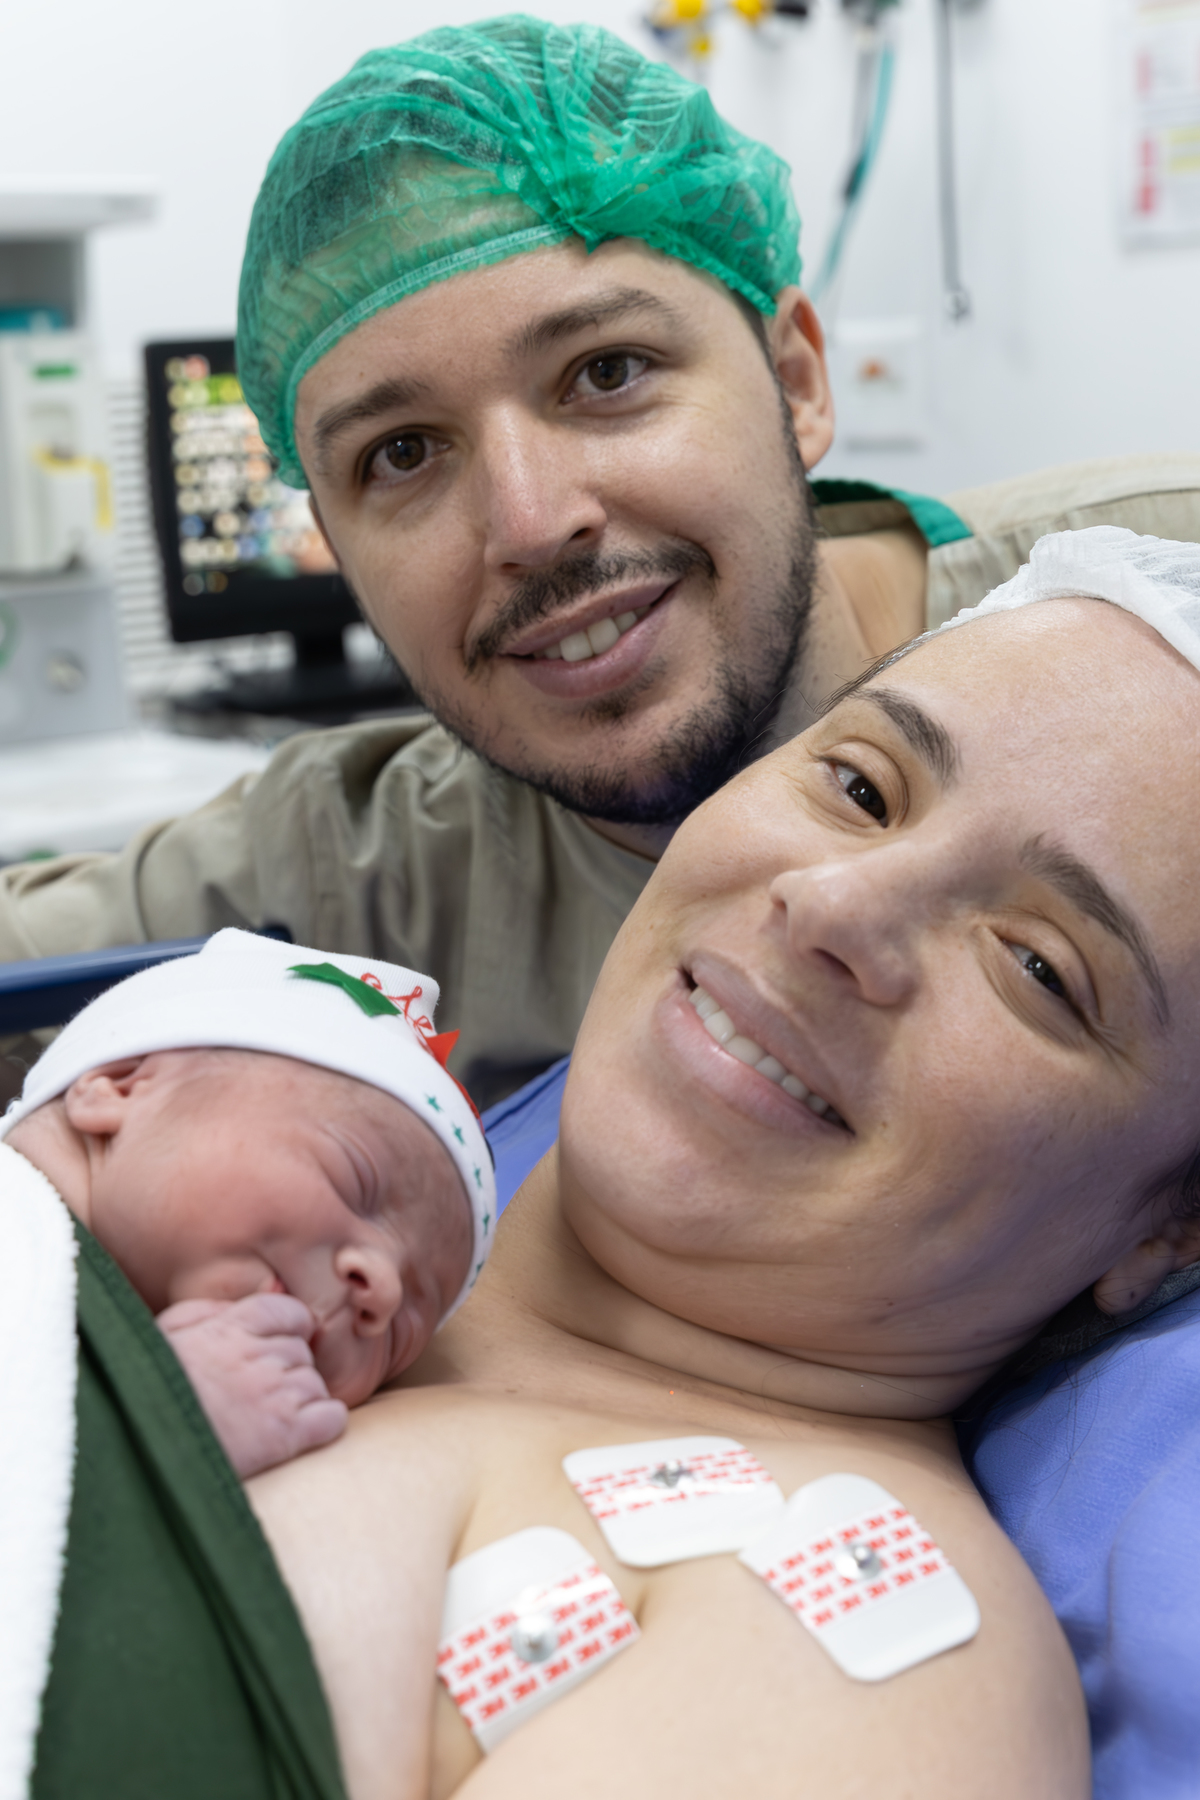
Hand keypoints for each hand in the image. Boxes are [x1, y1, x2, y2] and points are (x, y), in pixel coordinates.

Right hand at [157, 1293, 347, 1478]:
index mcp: (233, 1326)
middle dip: (286, 1370)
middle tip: (254, 1393)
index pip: (291, 1313)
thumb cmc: (144, 1390)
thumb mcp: (168, 1333)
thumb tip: (258, 1297)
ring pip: (315, 1384)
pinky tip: (295, 1434)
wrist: (137, 1448)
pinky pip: (332, 1418)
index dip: (286, 1333)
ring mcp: (276, 1393)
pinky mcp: (287, 1434)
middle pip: (302, 1352)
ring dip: (299, 1401)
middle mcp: (261, 1354)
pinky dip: (323, 1426)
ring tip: (260, 1419)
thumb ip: (212, 1309)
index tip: (270, 1352)